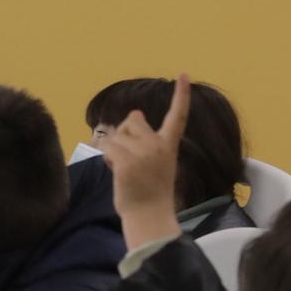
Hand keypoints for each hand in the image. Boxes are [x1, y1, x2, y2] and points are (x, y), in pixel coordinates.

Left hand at [100, 72, 188, 250]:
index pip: (178, 116)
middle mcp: (158, 145)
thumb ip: (146, 140)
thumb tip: (133, 114)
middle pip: (133, 120)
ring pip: (116, 135)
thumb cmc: (149, 192)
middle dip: (125, 132)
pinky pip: (107, 147)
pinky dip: (107, 158)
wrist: (149, 216)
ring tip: (125, 170)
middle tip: (129, 157)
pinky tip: (117, 173)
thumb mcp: (155, 163)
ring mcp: (142, 153)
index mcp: (169, 146)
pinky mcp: (126, 161)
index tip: (183, 74)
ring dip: (115, 149)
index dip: (180, 95)